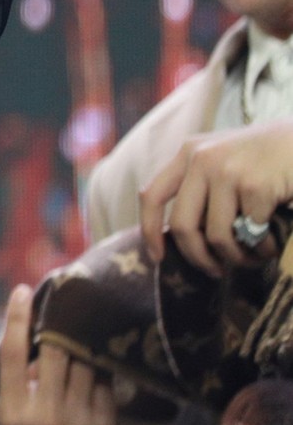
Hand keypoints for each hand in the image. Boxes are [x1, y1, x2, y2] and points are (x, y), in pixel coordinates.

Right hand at [0, 284, 119, 424]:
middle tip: (63, 303)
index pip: (12, 355)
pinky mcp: (106, 423)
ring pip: (84, 362)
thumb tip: (33, 342)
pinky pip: (104, 381)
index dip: (16, 319)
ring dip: (82, 342)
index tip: (22, 291)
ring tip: (83, 324)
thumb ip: (17, 384)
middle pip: (54, 353)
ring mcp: (79, 419)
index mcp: (13, 413)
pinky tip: (98, 359)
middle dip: (58, 326)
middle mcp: (45, 415)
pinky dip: (99, 367)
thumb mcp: (8, 421)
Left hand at [139, 119, 292, 275]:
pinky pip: (251, 234)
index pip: (153, 195)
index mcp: (189, 153)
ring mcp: (228, 172)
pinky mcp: (255, 186)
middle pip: (183, 225)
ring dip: (237, 257)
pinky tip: (273, 243)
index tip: (158, 257)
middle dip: (198, 258)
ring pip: (218, 236)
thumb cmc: (265, 160)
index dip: (149, 231)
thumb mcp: (223, 160)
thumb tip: (180, 237)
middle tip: (215, 271)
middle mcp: (202, 159)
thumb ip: (200, 186)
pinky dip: (264, 248)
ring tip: (252, 257)